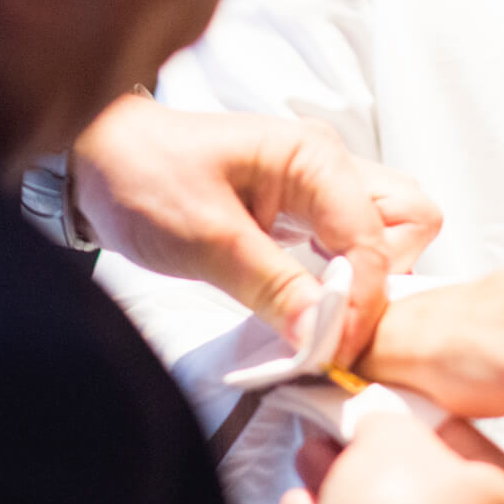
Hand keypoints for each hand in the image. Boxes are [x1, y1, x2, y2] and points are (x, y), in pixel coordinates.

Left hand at [68, 96, 442, 360]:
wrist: (97, 158)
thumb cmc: (144, 179)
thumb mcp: (207, 239)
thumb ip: (274, 287)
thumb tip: (325, 338)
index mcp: (313, 156)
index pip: (375, 236)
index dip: (362, 298)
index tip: (333, 347)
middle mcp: (329, 164)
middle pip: (407, 221)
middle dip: (384, 279)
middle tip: (337, 323)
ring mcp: (319, 185)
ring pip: (386, 233)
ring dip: (366, 282)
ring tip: (322, 322)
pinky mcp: (302, 209)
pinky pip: (349, 243)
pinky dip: (341, 280)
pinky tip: (308, 307)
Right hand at [280, 414, 503, 503]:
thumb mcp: (394, 431)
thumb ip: (388, 420)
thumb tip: (376, 426)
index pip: (464, 448)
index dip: (413, 422)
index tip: (379, 415)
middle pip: (417, 491)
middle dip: (364, 463)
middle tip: (334, 441)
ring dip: (340, 497)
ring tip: (310, 468)